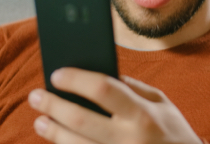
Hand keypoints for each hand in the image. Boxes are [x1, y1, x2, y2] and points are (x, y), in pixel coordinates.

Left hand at [28, 67, 201, 143]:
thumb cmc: (173, 133)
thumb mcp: (162, 104)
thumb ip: (133, 88)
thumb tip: (99, 74)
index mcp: (143, 114)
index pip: (104, 89)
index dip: (76, 79)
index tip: (57, 74)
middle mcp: (130, 139)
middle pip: (81, 120)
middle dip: (53, 105)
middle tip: (36, 96)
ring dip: (53, 132)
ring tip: (40, 120)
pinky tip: (58, 140)